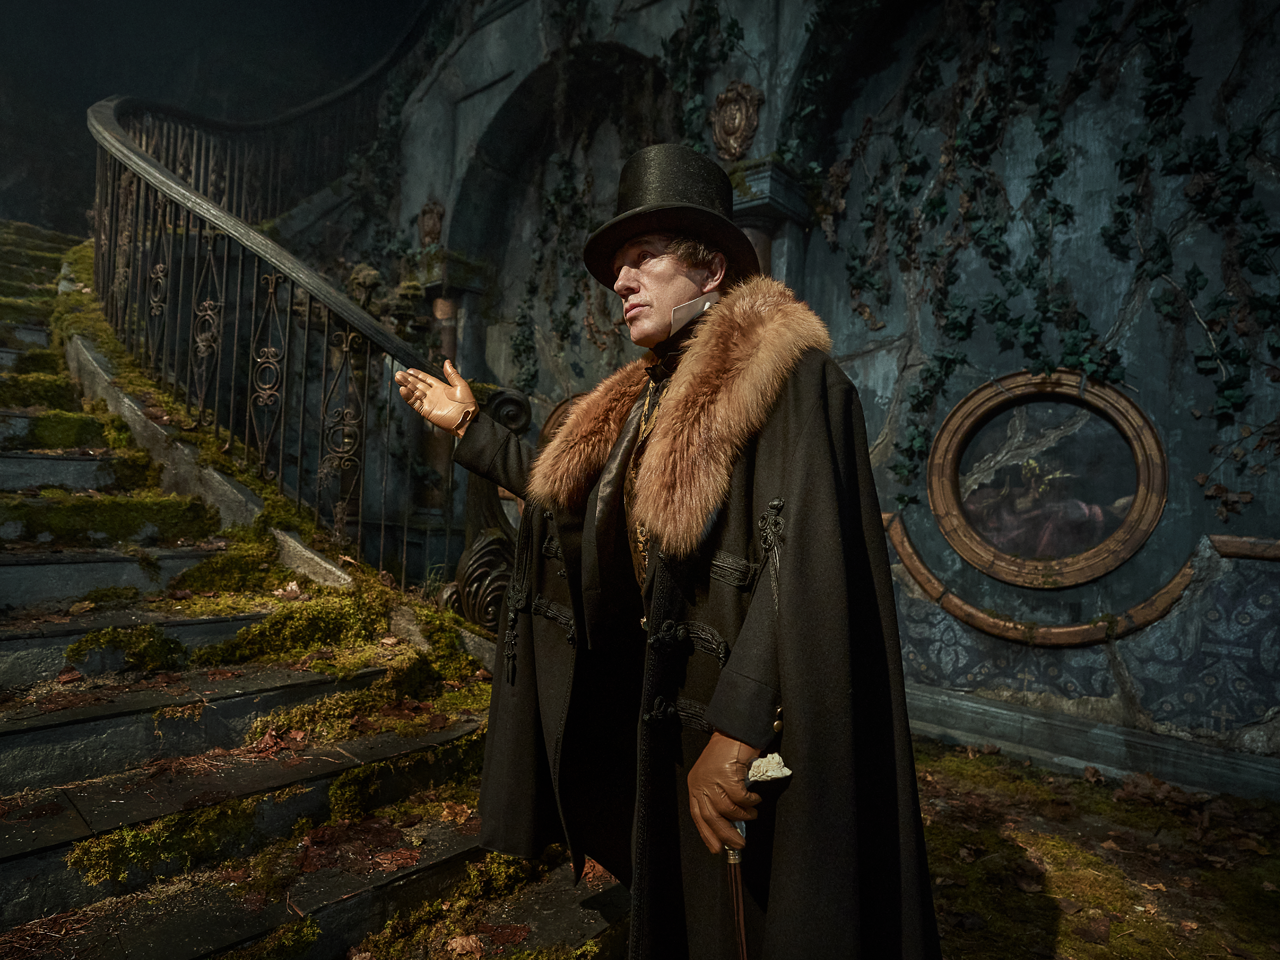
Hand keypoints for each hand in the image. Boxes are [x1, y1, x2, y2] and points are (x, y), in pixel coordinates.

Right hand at [395, 360, 476, 436]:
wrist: (468, 421)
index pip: (426, 379)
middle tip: (399, 373)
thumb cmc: (468, 404)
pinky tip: (403, 390)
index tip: (409, 370)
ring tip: (398, 378)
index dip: (418, 375)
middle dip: (408, 379)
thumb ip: (452, 374)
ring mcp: (429, 403)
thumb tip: (447, 361)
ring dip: (406, 386)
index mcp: (441, 387)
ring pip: (414, 393)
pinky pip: (415, 403)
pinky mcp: (427, 411)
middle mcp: (433, 394)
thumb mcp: (461, 386)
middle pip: (418, 385)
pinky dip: (408, 397)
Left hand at [687, 731, 760, 853]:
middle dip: (727, 834)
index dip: (707, 834)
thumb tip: (730, 826)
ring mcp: (712, 778)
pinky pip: (741, 797)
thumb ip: (718, 799)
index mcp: (695, 786)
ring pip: (728, 808)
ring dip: (743, 816)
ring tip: (752, 814)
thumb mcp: (716, 778)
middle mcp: (701, 783)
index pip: (698, 816)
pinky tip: (755, 799)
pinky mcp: (727, 774)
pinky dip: (750, 801)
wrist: (735, 732)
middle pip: (712, 817)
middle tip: (740, 844)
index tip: (717, 848)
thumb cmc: (727, 755)